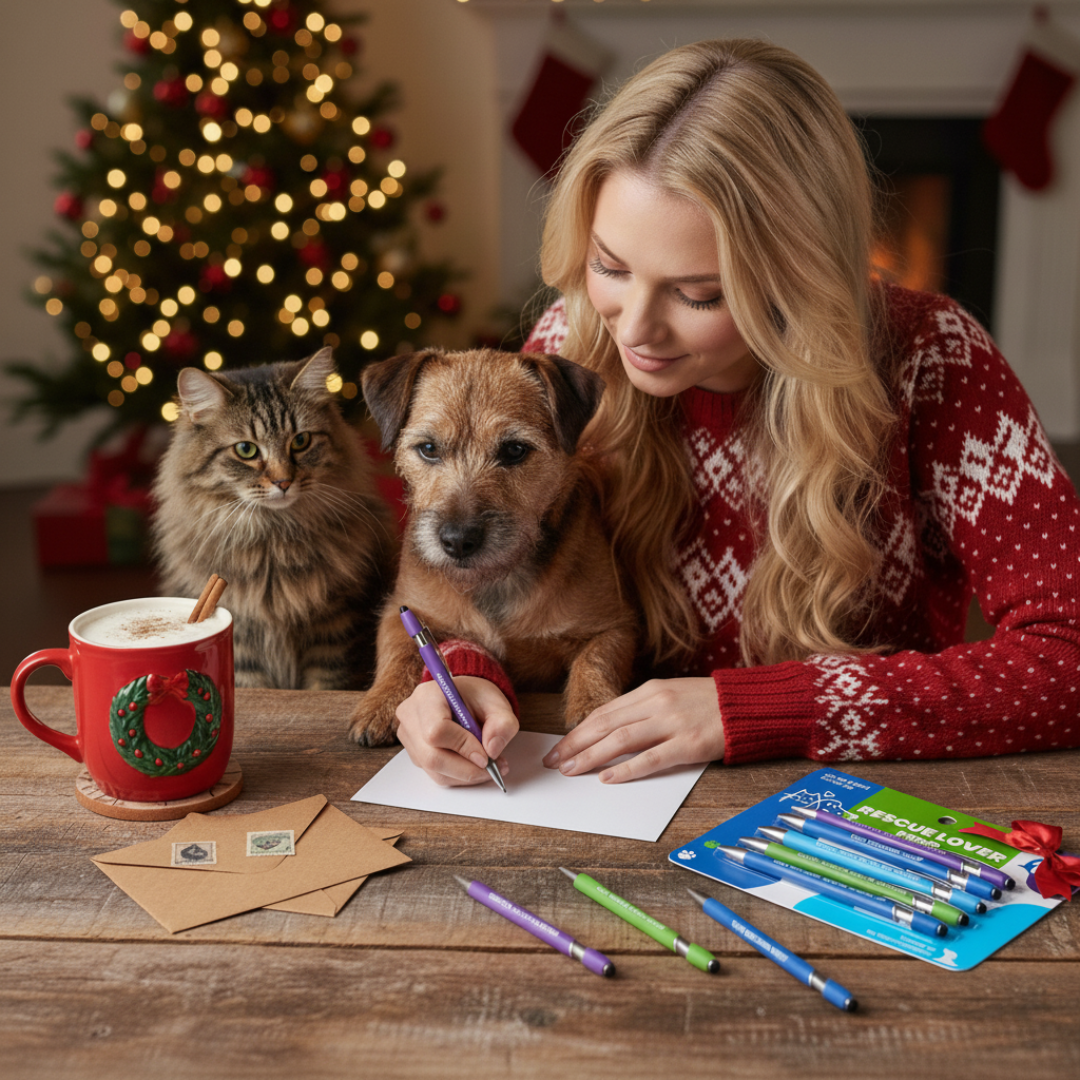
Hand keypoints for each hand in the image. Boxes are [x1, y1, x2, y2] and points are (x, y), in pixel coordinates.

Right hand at [395, 676, 517, 786]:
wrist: (463, 699)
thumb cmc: (477, 698)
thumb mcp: (497, 703)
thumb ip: (502, 724)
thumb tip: (493, 751)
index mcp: (427, 696)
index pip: (436, 730)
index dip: (463, 747)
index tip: (486, 756)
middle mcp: (411, 716)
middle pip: (431, 757)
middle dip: (467, 769)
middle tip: (493, 768)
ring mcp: (409, 736)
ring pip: (434, 770)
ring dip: (465, 775)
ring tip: (489, 767)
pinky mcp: (414, 753)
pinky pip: (435, 774)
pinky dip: (458, 776)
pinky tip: (474, 766)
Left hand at [542, 677, 723, 782]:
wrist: (748, 704)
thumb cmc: (710, 703)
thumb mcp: (671, 696)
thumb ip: (643, 710)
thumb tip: (610, 730)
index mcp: (649, 691)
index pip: (604, 712)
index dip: (577, 731)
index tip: (559, 747)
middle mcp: (656, 703)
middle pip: (605, 725)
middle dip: (575, 745)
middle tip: (555, 762)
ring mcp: (672, 723)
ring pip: (621, 740)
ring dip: (591, 756)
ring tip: (572, 770)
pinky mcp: (689, 743)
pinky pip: (651, 759)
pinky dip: (626, 769)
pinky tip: (607, 778)